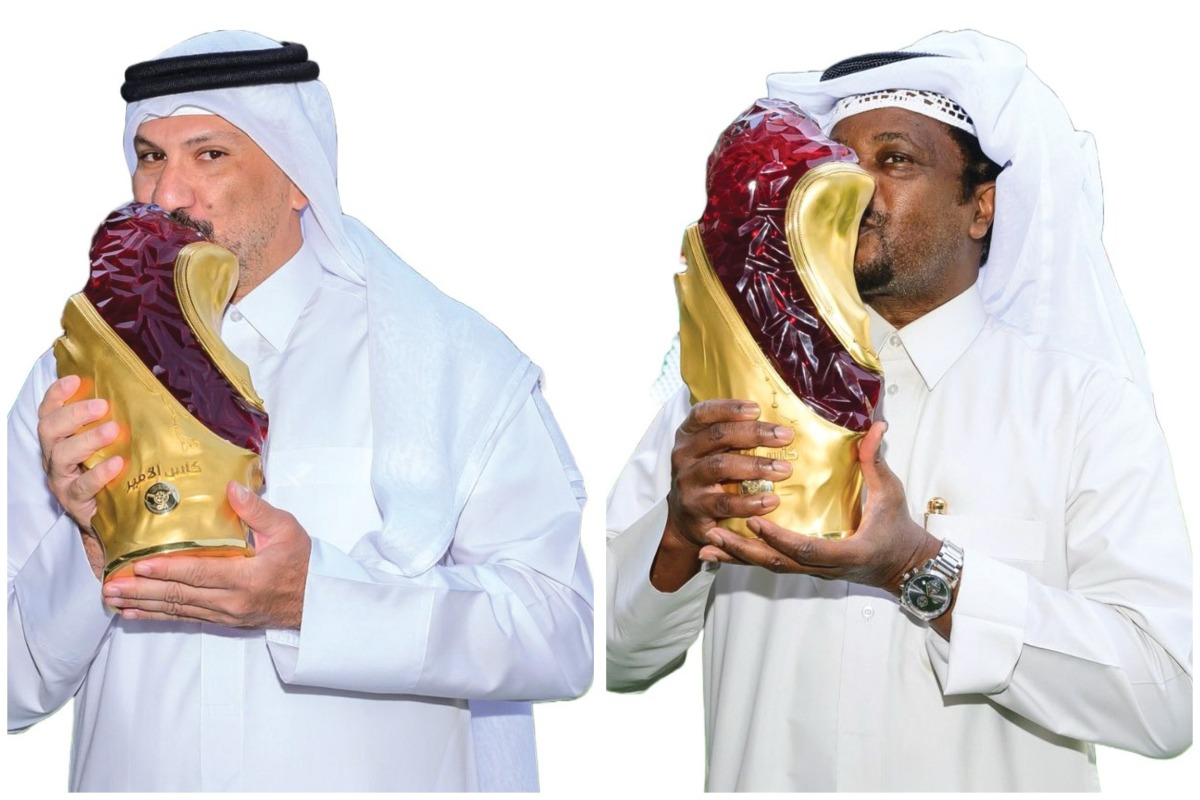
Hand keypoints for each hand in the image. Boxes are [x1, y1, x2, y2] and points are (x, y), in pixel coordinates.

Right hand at [36, 375, 122, 531]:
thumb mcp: (110, 446)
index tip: (76, 380)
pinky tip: (117, 464)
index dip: (58, 394)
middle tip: (102, 405)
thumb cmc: (112, 473)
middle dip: (74, 414)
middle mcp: (55, 458)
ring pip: (62, 456)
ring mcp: (63, 481)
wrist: (111, 518)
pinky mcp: (76, 502)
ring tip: (112, 430)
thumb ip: (113, 423)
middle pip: (50, 430)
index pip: (49, 412)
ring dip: (87, 439)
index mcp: (61, 439)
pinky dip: (99, 473)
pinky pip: (82, 486)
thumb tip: (141, 393)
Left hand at [102, 482, 311, 628]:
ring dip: (143, 604)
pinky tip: (135, 613)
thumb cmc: (301, 561)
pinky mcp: (222, 620)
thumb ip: (257, 511)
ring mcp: (225, 614)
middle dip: (142, 589)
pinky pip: (185, 618)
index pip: (201, 573)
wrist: (315, 600)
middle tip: (110, 584)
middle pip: (180, 596)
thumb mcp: (287, 529)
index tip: (140, 563)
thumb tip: (231, 488)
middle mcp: (232, 601)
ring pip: (177, 609)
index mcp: (247, 578)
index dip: (169, 569)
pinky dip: (157, 615)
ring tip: (113, 598)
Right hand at [652, 399, 792, 590]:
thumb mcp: (709, 452)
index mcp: (688, 435)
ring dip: (756, 466)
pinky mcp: (695, 508)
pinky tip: (771, 500)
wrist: (683, 519)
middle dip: (755, 433)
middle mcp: (684, 455)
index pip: (703, 412)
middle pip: (718, 436)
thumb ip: (731, 436)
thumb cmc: (706, 478)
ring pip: (721, 466)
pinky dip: (750, 501)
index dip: (729, 408)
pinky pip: (724, 503)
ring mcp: (687, 481)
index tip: (757, 409)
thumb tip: (776, 425)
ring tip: (784, 469)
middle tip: (785, 437)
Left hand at [699, 421, 940, 593]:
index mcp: (847, 551)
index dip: (780, 538)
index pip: (808, 549)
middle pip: (778, 563)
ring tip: (707, 544)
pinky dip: (744, 560)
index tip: (755, 522)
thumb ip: (875, 461)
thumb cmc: (897, 528)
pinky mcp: (805, 567)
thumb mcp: (890, 494)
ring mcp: (813, 569)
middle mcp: (825, 567)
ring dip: (737, 557)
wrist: (903, 564)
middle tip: (713, 534)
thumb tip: (876, 427)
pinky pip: (771, 565)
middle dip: (744, 551)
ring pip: (769, 567)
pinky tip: (718, 553)